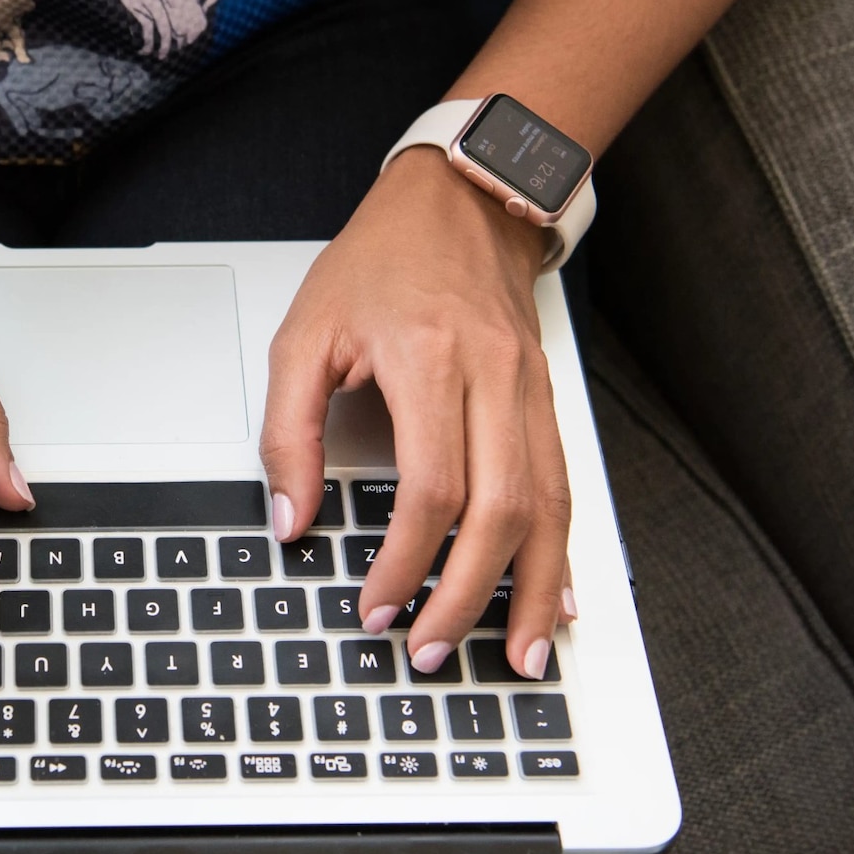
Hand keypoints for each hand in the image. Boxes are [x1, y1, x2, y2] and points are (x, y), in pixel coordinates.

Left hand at [261, 147, 575, 678]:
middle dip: (468, 597)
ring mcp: (531, 391)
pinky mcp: (546, 399)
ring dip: (533, 591)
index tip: (375, 606)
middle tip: (432, 651)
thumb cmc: (379, 262)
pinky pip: (565, 486)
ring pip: (549, 508)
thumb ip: (288, 432)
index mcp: (431, 360)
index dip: (405, 561)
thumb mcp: (304, 335)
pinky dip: (561, 550)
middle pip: (501, 511)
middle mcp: (496, 379)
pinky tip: (557, 597)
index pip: (431, 488)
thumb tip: (291, 520)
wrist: (463, 198)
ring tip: (519, 655)